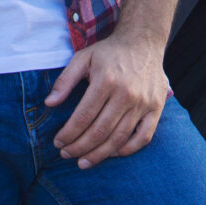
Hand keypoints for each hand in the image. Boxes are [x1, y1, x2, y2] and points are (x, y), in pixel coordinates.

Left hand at [45, 29, 170, 168]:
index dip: (68, 134)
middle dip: (79, 147)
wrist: (143, 42)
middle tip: (66, 155)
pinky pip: (143, 138)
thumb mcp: (82, 58)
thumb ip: (65, 80)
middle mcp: (126, 94)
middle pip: (100, 131)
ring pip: (119, 138)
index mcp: (106, 80)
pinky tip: (111, 153)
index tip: (58, 143)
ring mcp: (144, 103)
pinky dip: (126, 150)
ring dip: (99, 154)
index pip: (84, 117)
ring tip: (83, 162)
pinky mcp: (156, 109)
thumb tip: (49, 104)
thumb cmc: (109, 52)